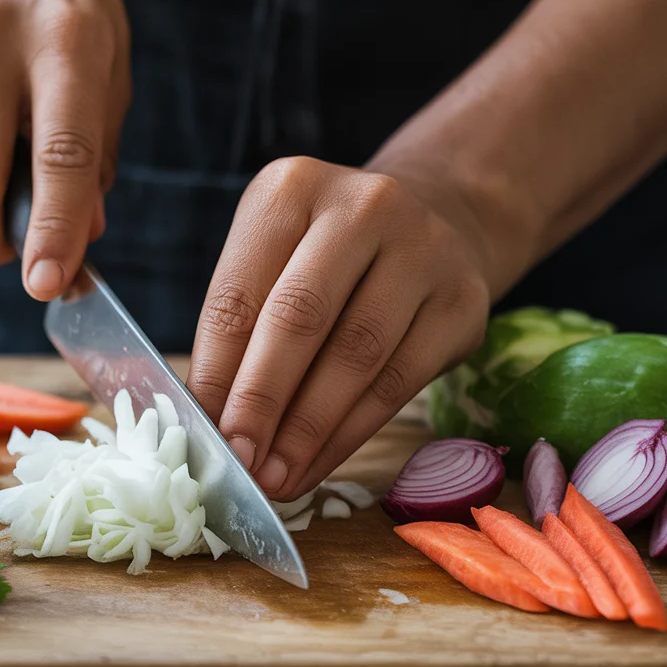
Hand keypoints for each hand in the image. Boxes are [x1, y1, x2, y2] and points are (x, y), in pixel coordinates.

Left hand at [187, 157, 491, 500]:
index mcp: (291, 189)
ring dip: (308, 430)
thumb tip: (211, 419)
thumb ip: (241, 329)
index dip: (218, 372)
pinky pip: (400, 381)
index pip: (239, 294)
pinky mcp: (463, 300)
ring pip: (356, 355)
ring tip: (276, 477)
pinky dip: (352, 432)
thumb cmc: (326, 257)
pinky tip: (319, 463)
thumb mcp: (274, 262)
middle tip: (240, 461)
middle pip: (299, 317)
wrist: (432, 226)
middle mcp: (363, 206)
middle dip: (262, 401)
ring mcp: (423, 248)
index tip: (203, 433)